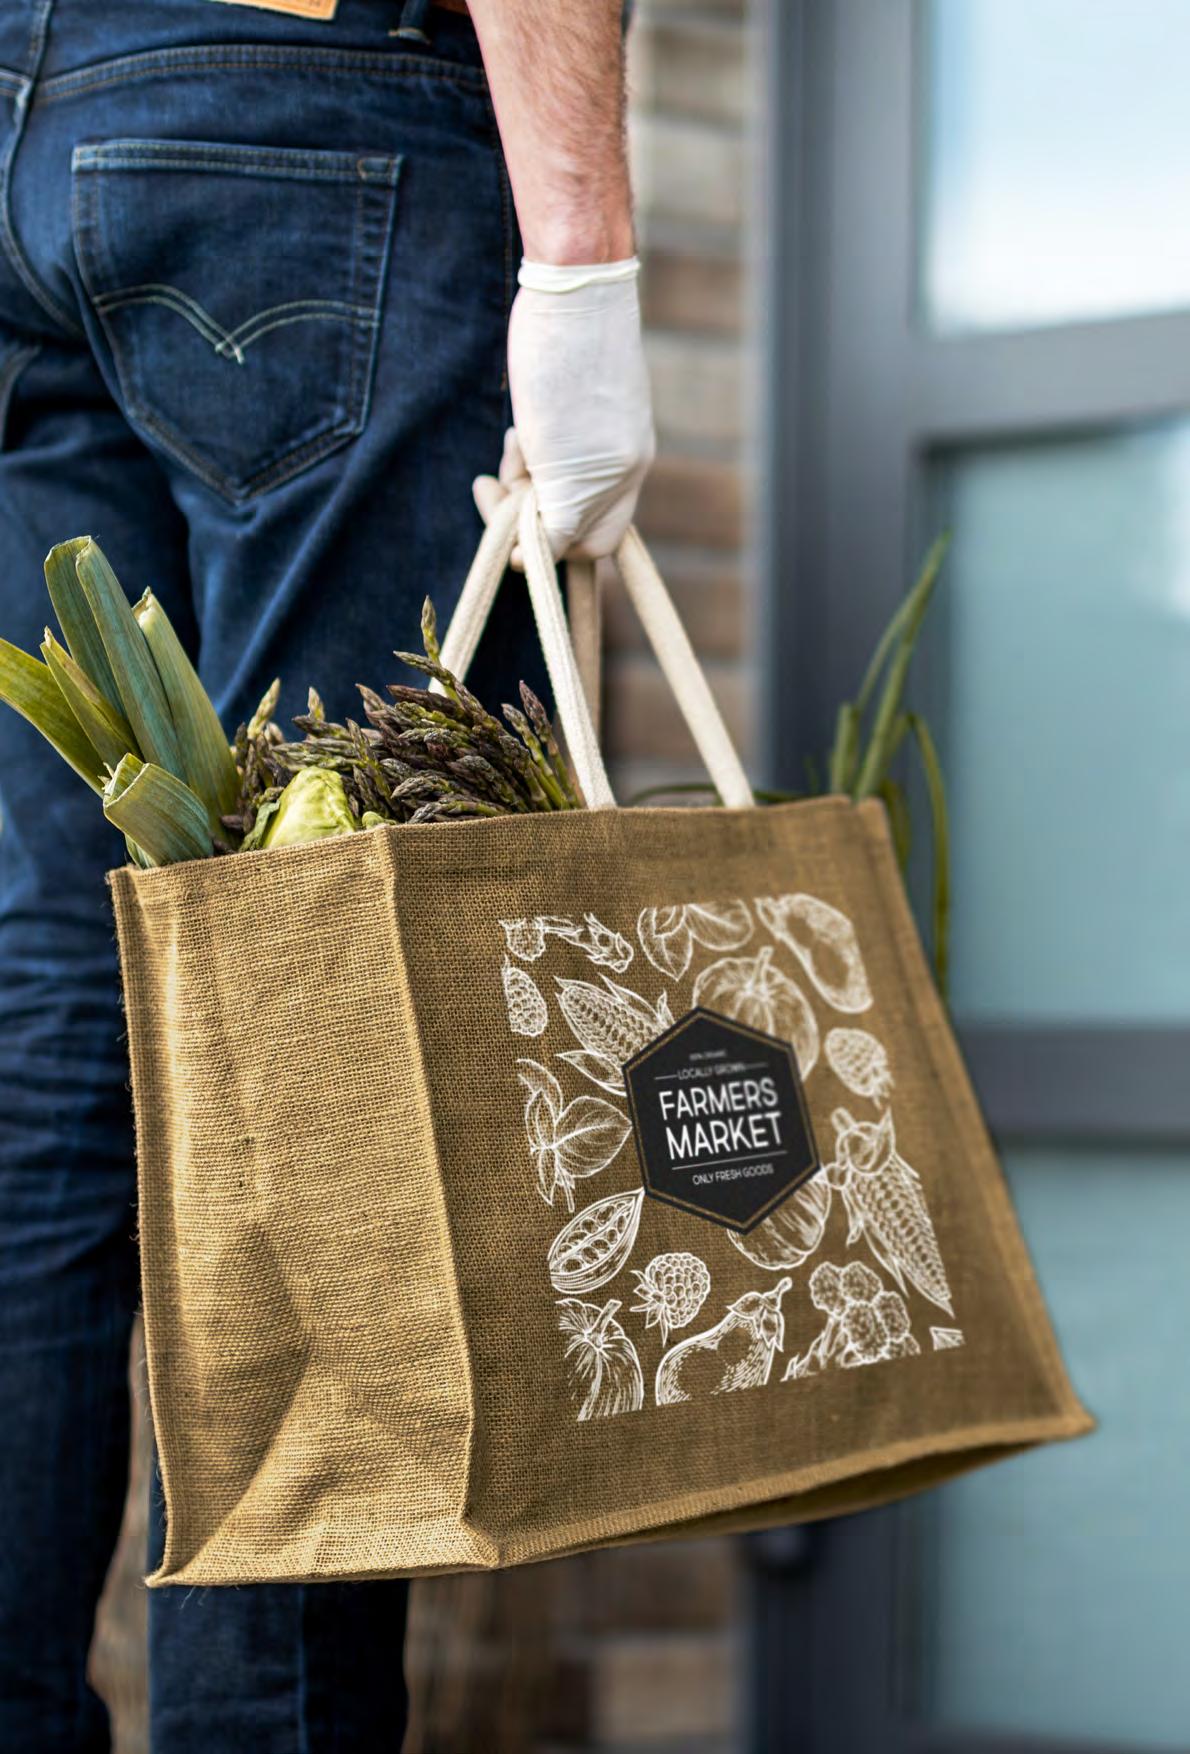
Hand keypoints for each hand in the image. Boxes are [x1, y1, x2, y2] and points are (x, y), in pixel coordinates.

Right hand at [495, 258, 654, 559]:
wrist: (579, 288)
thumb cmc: (569, 321)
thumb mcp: (576, 390)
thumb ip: (569, 435)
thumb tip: (534, 459)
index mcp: (631, 449)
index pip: (607, 520)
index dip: (566, 524)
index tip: (526, 492)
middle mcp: (627, 469)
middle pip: (590, 541)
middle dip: (541, 527)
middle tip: (502, 484)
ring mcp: (605, 478)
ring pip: (560, 536)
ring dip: (517, 504)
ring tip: (511, 444)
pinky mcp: (574, 479)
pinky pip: (547, 538)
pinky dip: (517, 529)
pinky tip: (491, 485)